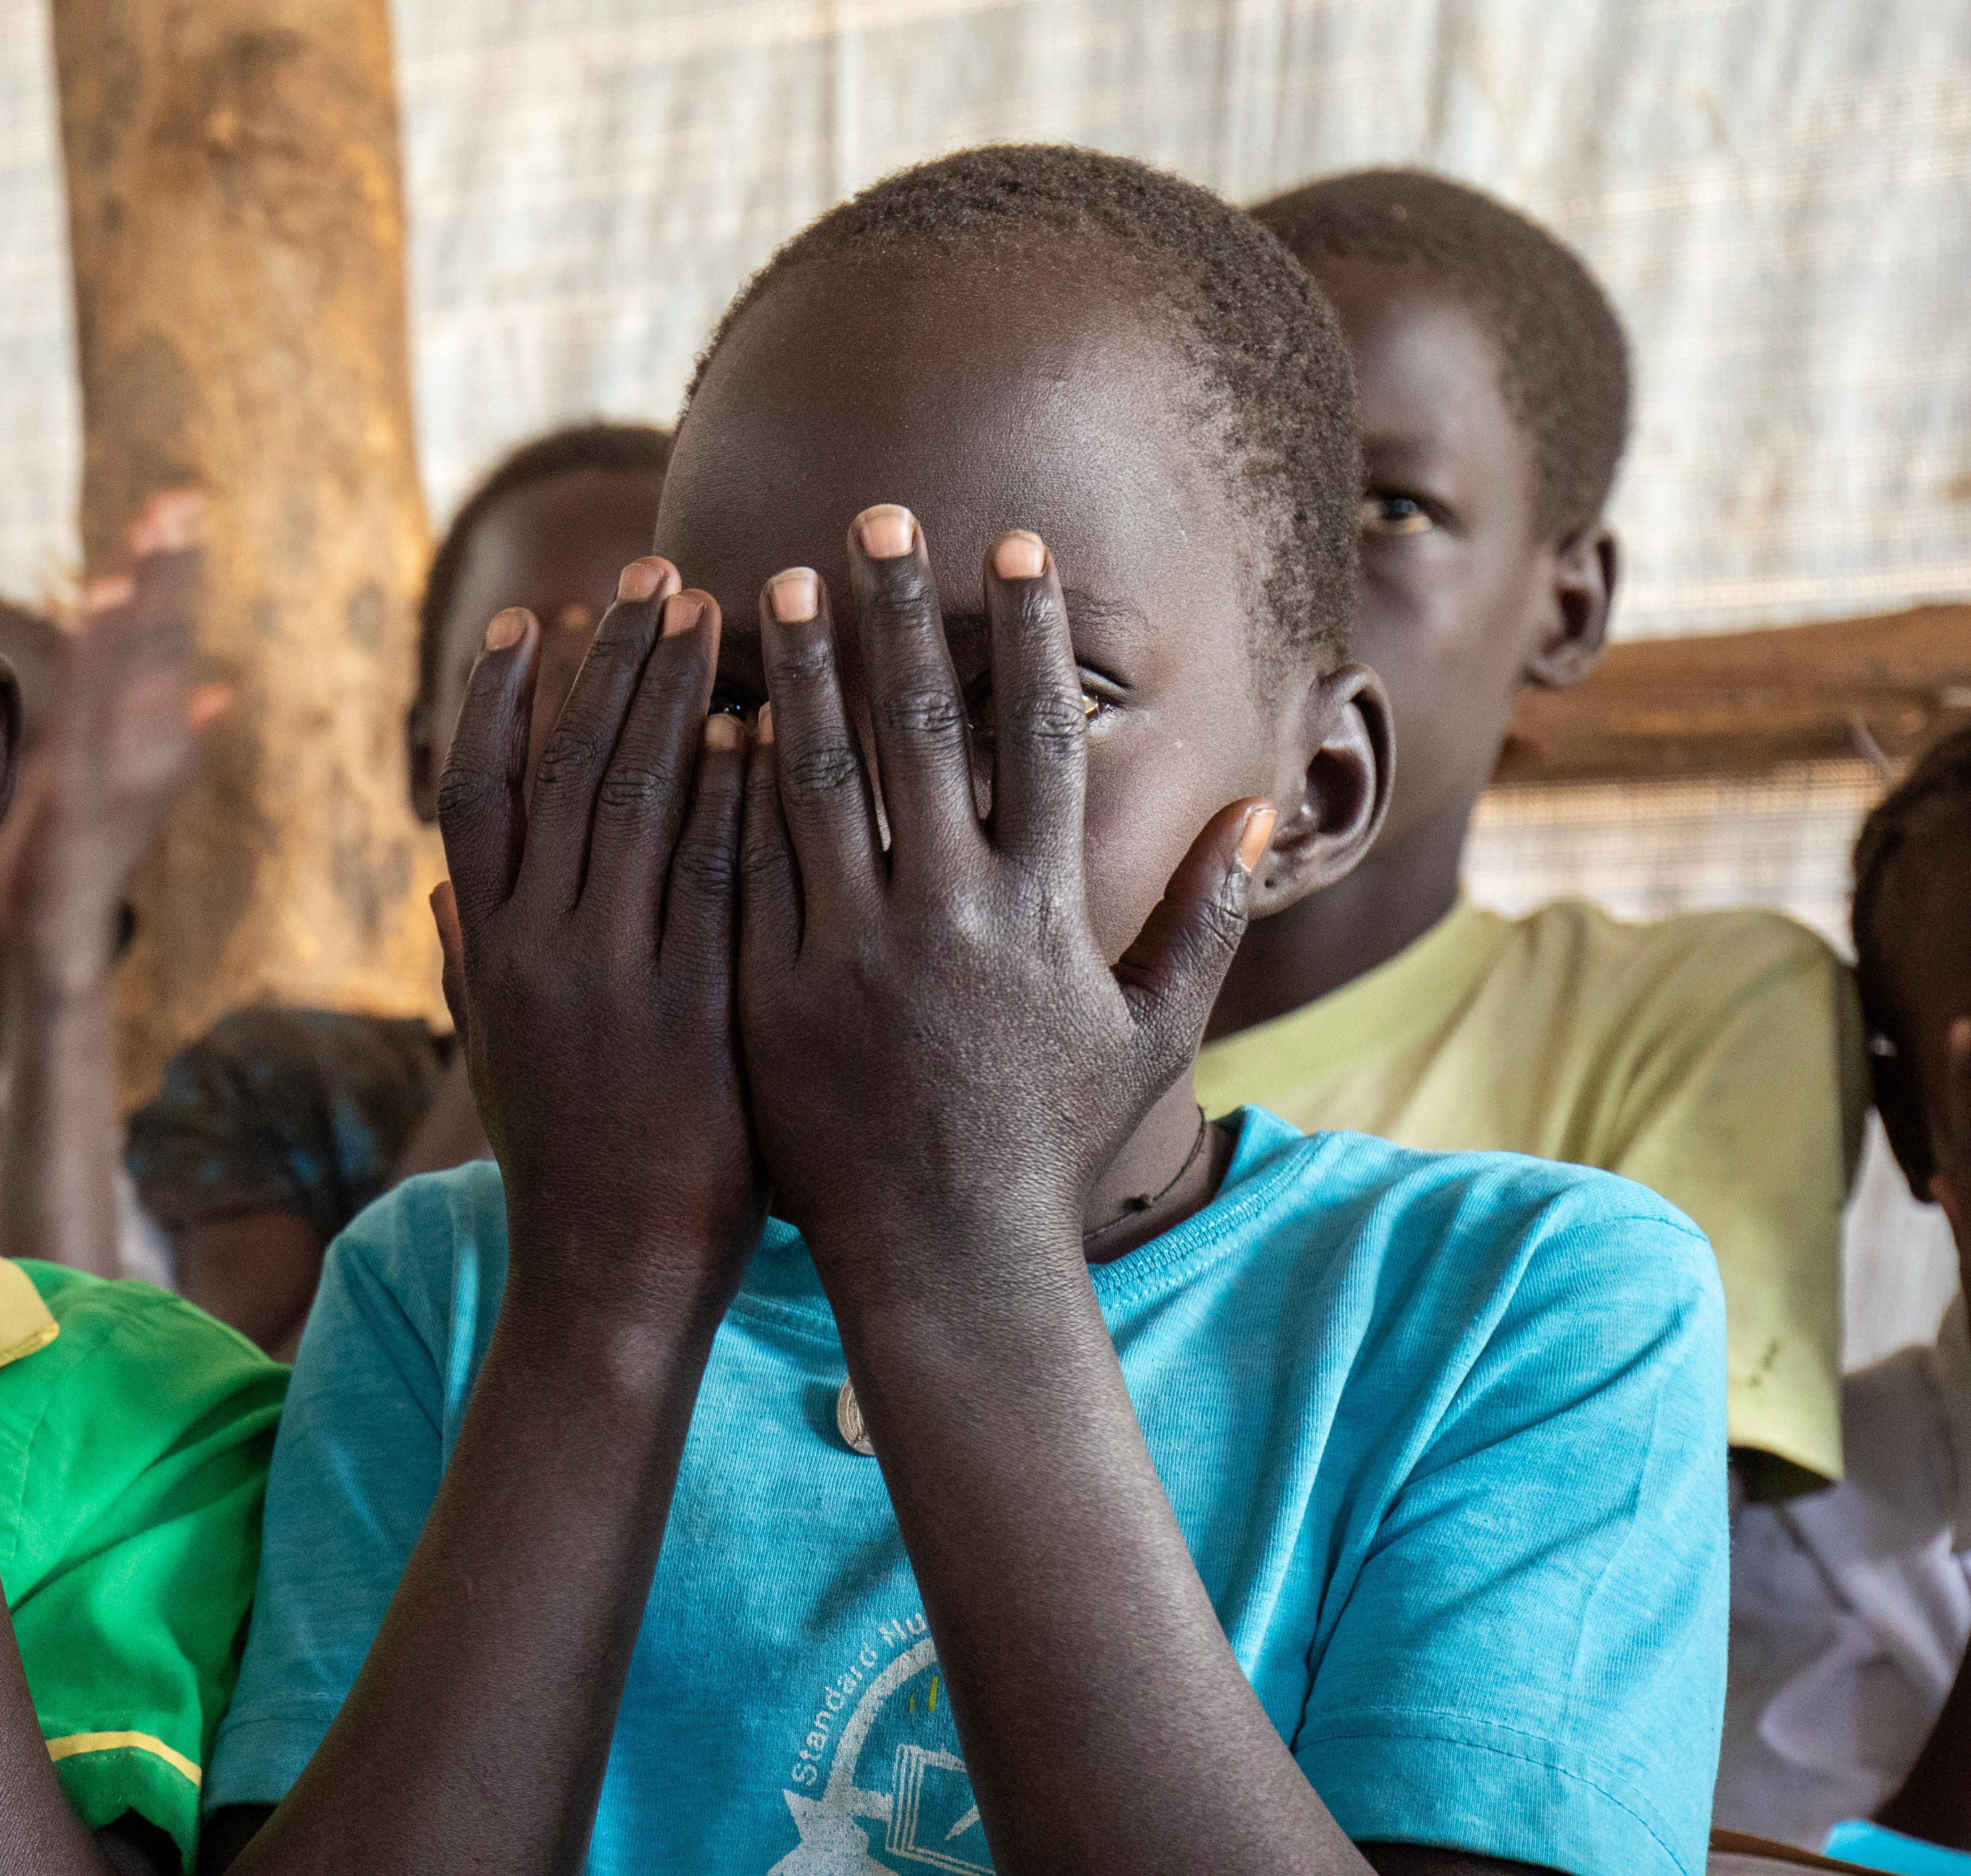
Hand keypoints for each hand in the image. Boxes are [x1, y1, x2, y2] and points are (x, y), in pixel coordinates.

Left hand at [11, 489, 230, 944]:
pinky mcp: (78, 810)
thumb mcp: (115, 797)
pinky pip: (87, 722)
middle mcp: (138, 756)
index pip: (164, 648)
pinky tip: (96, 611)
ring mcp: (113, 783)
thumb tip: (218, 689)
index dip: (173, 581)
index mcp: (142, 744)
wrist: (52, 960)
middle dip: (170, 575)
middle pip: (160, 651)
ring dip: (142, 608)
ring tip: (147, 540)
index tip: (177, 507)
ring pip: (133, 680)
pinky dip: (93, 665)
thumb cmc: (69, 876)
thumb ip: (168, 741)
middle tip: (178, 499)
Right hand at [428, 558, 757, 1334]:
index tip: (532, 616)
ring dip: (670, 692)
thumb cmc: (564, 1168)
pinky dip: (728, 788)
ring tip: (714, 609)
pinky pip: (711, 868)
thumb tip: (436, 888)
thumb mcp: (494, 1062)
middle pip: (560, 765)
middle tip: (650, 571)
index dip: (501, 695)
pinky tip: (763, 722)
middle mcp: (532, 948)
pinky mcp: (687, 1003)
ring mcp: (610, 974)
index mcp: (482, 951)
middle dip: (604, 660)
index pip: (475, 789)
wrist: (610, 1277)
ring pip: (633, 795)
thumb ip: (463, 966)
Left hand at [735, 508, 1267, 1276]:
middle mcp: (951, 918)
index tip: (1009, 548)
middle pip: (924, 732)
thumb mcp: (1149, 1039)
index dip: (1026, 635)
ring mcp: (857, 955)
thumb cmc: (1052, 1151)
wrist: (949, 1263)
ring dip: (799, 676)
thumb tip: (1259, 816)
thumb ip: (1203, 921)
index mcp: (1043, 911)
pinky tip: (711, 717)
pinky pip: (749, 869)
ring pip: (820, 782)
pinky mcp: (777, 995)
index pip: (1039, 737)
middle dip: (901, 617)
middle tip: (875, 517)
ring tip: (774, 585)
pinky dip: (731, 790)